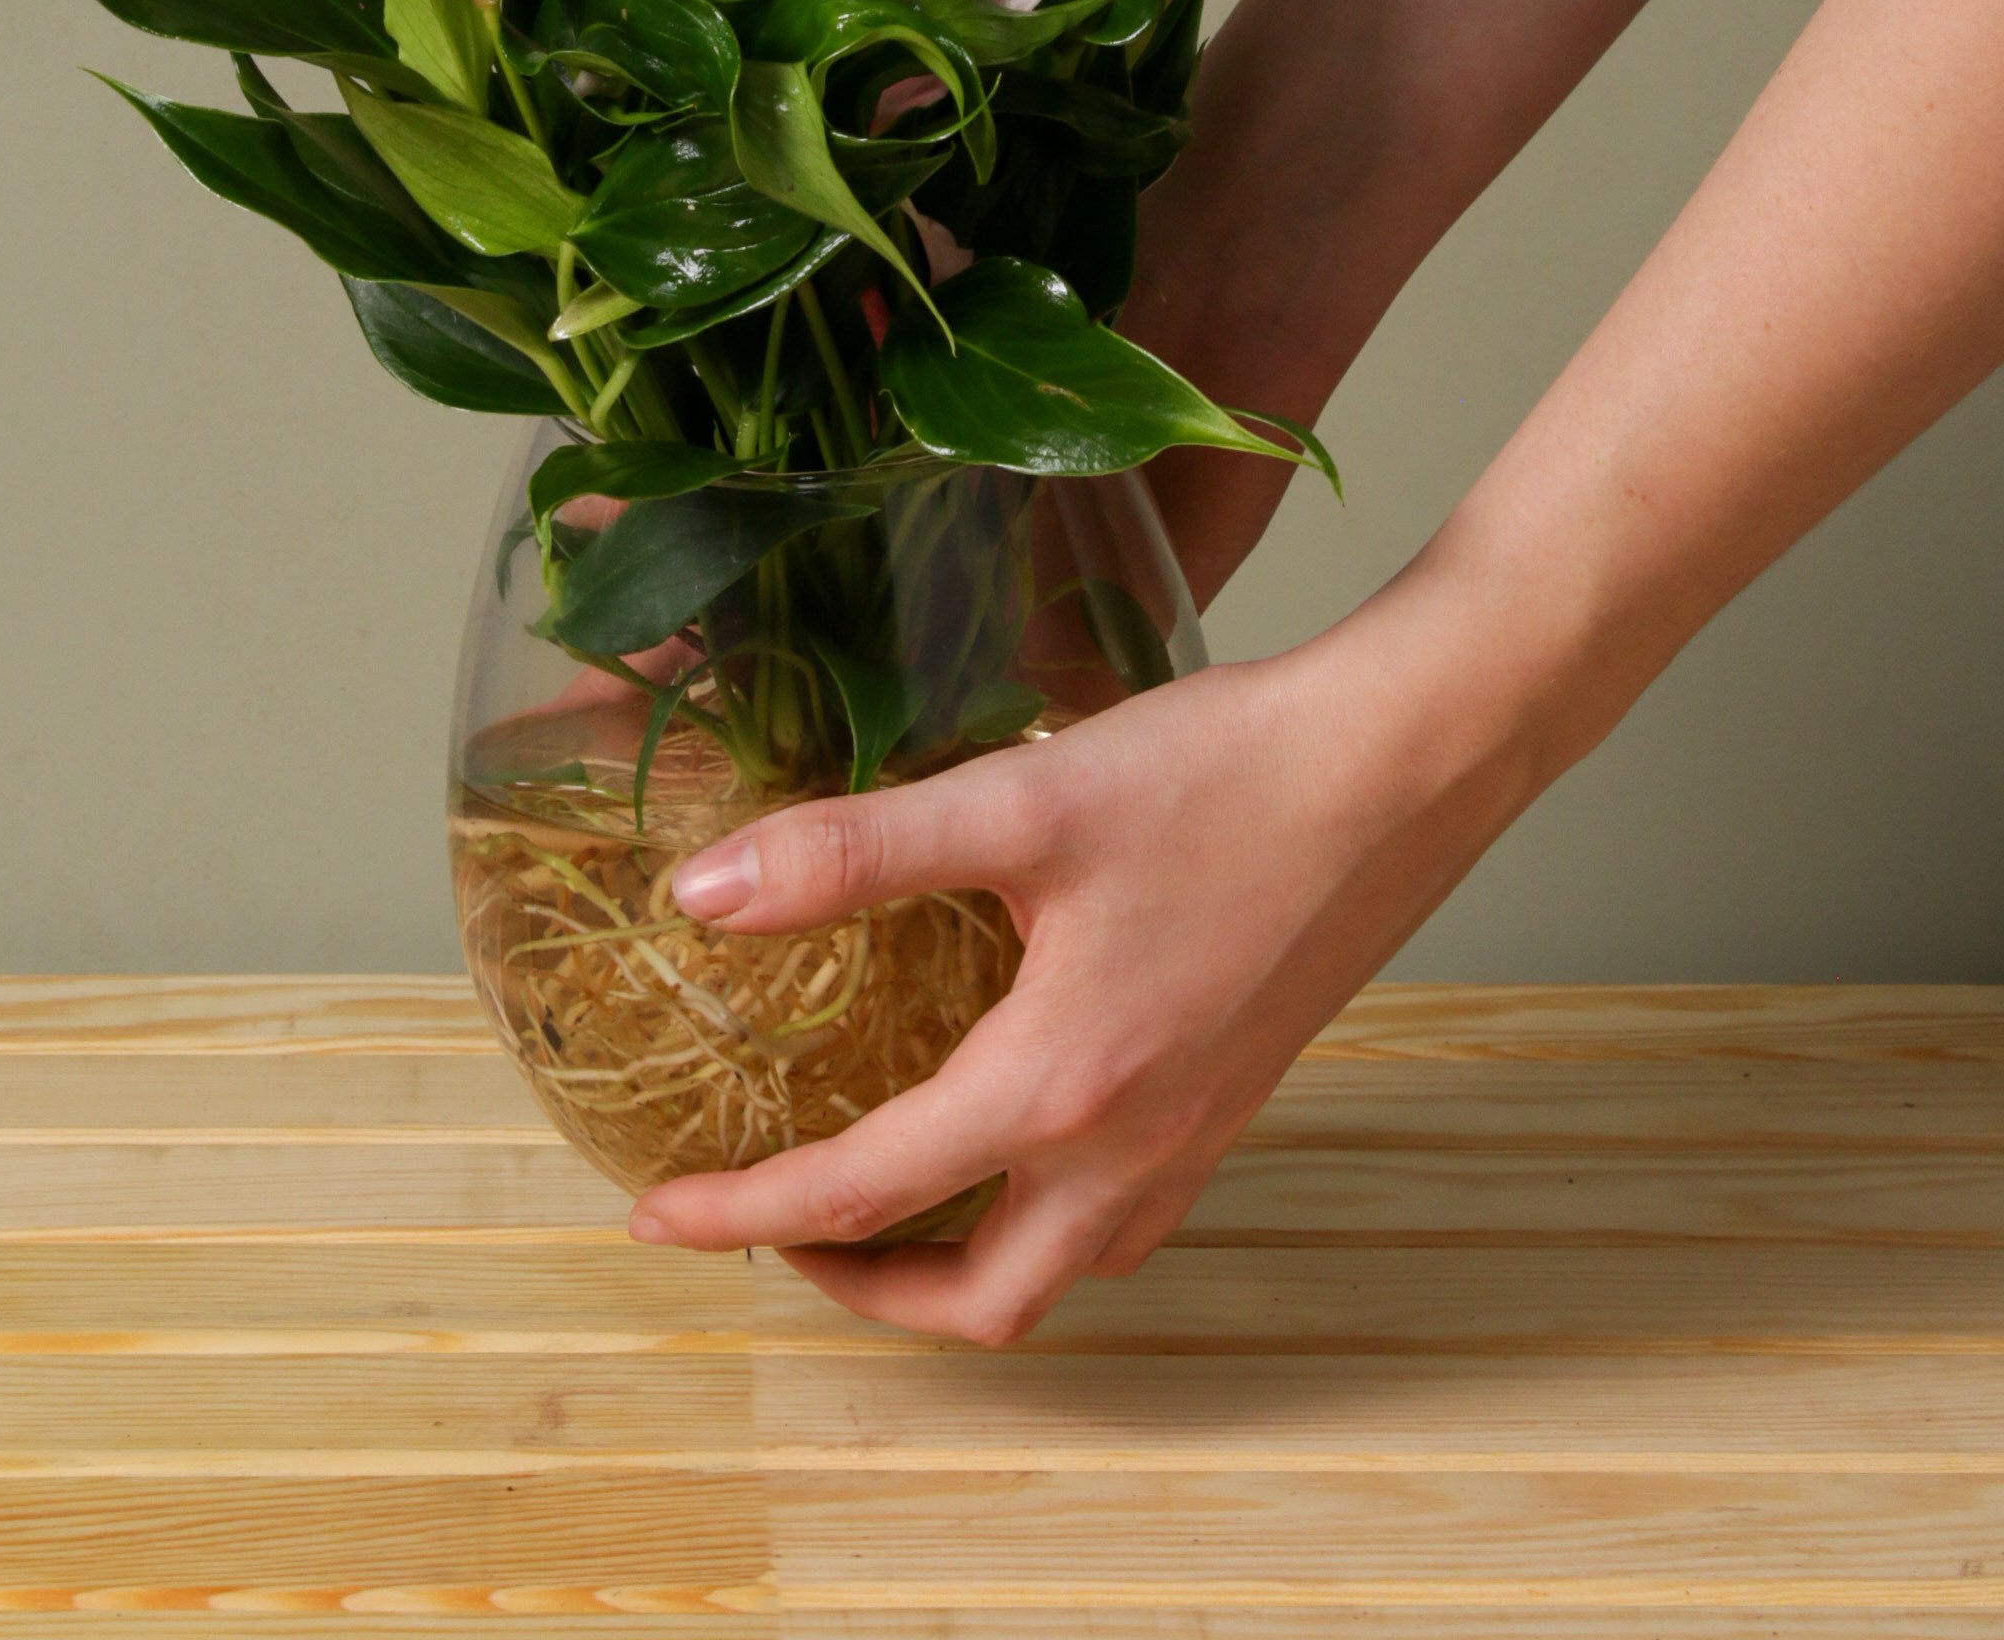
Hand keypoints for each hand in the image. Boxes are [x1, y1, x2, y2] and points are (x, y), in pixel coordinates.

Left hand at [626, 559, 1547, 1345]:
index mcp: (1060, 1089)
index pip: (865, 1194)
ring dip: (955, 1266)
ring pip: (1057, 1270)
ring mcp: (1195, 1134)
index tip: (655, 1219)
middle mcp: (1131, 1147)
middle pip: (980, 1298)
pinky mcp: (1234, 1095)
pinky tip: (1010, 1128)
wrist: (1403, 760)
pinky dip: (1038, 1217)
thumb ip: (854, 852)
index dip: (743, 1216)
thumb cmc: (1225, 774)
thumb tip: (703, 893)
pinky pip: (1120, 1217)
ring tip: (877, 1199)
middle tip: (774, 1228)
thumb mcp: (1016, 803)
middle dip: (861, 1289)